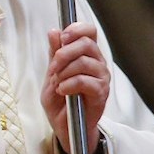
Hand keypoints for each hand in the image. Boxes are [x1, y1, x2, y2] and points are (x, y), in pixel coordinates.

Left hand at [42, 22, 109, 153]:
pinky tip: (62, 90)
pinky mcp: (101, 93)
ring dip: (64, 71)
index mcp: (86, 54)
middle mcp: (97, 63)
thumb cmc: (59, 99)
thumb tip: (54, 31)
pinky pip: (84, 81)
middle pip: (86, 43)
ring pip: (84, 61)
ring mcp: (101, 77)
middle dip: (64, 53)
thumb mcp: (52, 73)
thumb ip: (54, 53)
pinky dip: (68, 84)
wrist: (64, 125)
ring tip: (58, 83)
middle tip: (53, 67)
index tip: (62, 37)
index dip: (76, 29)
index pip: (89, 31)